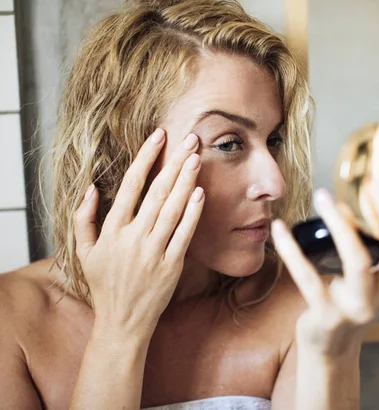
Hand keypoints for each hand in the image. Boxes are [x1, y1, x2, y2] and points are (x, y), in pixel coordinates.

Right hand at [73, 129, 204, 337]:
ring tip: (197, 157)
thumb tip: (91, 188)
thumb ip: (83, 219)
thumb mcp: (84, 252)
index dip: (146, 158)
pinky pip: (184, 235)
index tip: (159, 136)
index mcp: (112, 231)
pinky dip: (192, 214)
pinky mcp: (171, 266)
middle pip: (157, 192)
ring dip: (186, 181)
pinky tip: (200, 193)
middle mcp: (132, 238)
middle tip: (190, 138)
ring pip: (172, 209)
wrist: (123, 322)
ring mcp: (153, 252)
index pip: (131, 185)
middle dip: (174, 162)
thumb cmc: (104, 284)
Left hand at [271, 168, 378, 354]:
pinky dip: (292, 250)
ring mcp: (360, 305)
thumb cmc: (351, 292)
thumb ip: (377, 237)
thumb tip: (367, 185)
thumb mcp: (373, 268)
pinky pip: (308, 279)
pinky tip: (279, 227)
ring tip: (322, 195)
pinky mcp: (328, 315)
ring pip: (357, 262)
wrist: (331, 343)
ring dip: (340, 225)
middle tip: (376, 181)